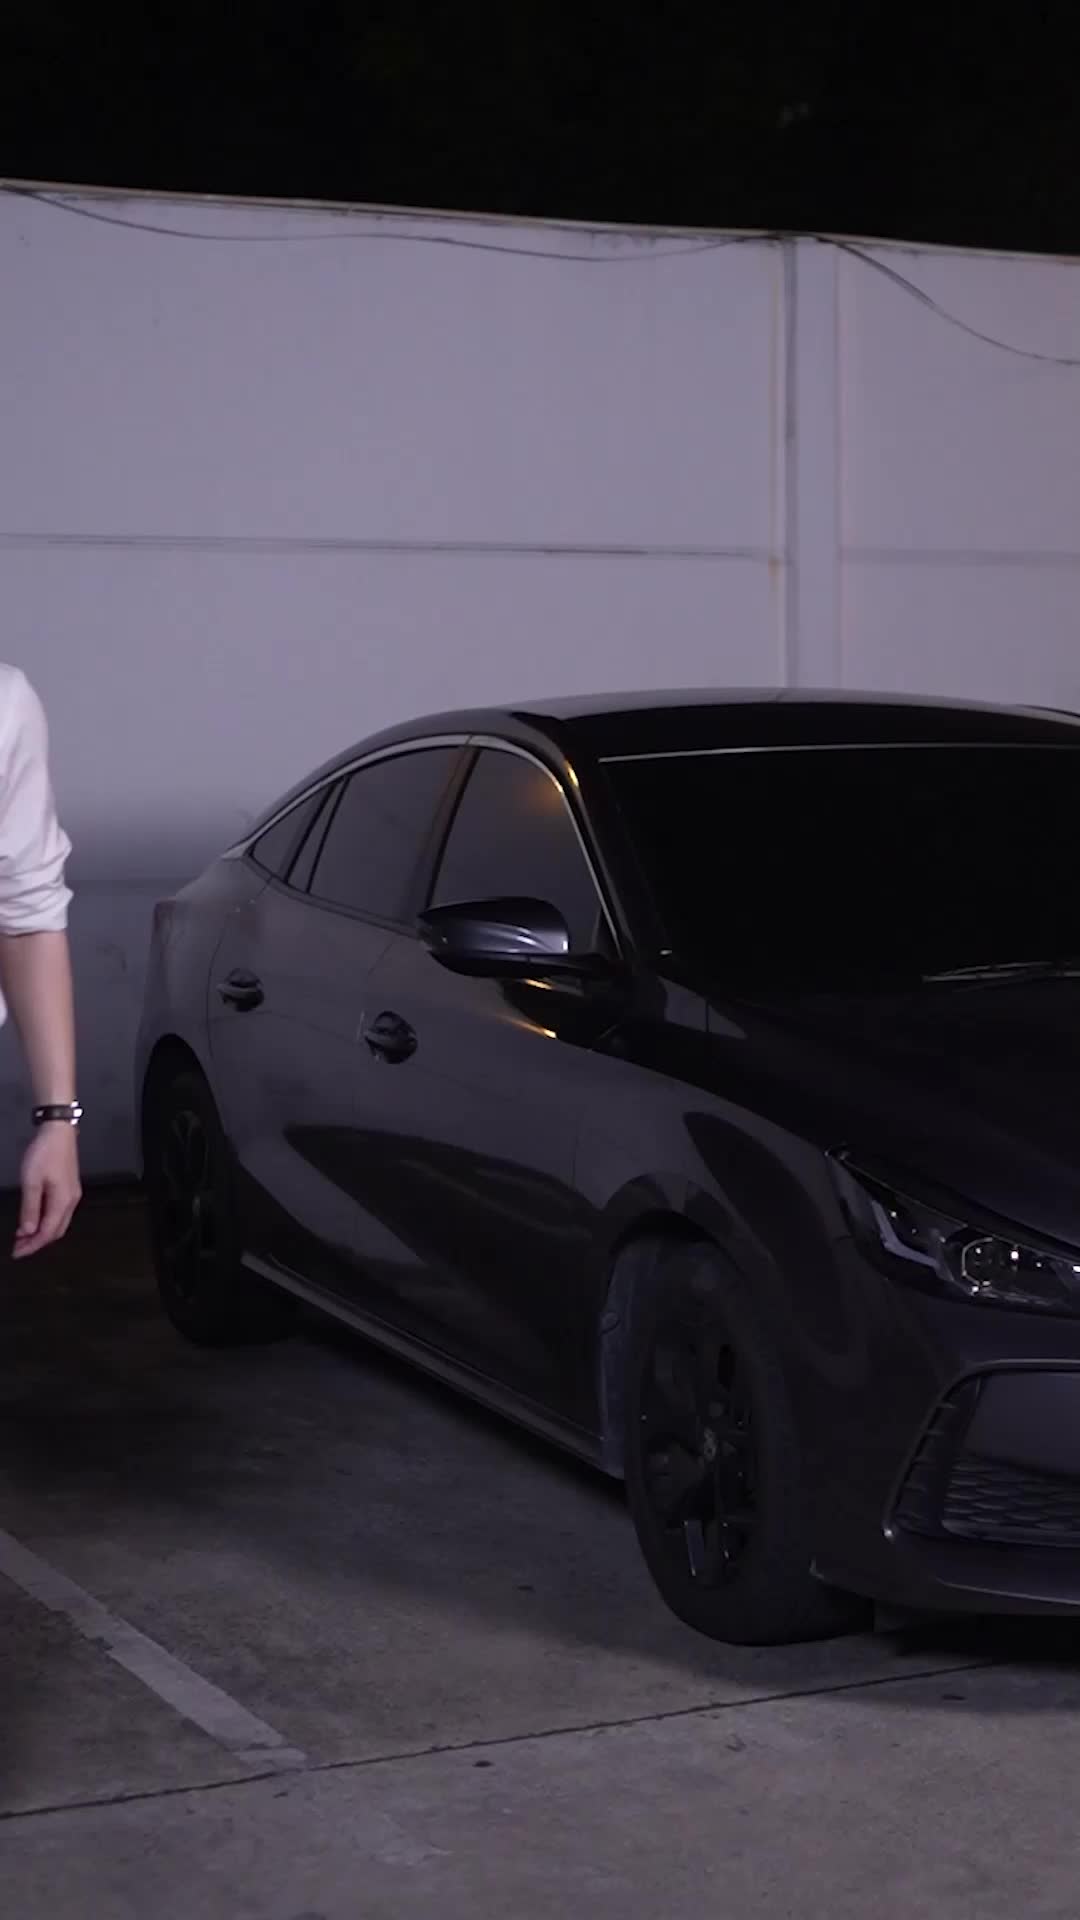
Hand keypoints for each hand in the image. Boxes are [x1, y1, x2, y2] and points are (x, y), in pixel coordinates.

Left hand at [13, 1123, 81, 1258]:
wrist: (58, 1131)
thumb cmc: (45, 1153)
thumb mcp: (31, 1182)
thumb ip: (29, 1209)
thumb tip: (27, 1231)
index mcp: (63, 1201)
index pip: (47, 1233)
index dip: (32, 1246)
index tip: (17, 1253)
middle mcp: (71, 1201)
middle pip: (56, 1232)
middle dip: (37, 1242)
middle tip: (18, 1247)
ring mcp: (72, 1194)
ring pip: (58, 1223)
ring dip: (41, 1232)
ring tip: (23, 1236)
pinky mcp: (69, 1188)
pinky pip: (59, 1213)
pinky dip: (46, 1221)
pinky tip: (34, 1219)